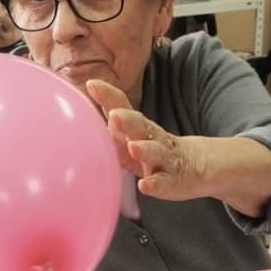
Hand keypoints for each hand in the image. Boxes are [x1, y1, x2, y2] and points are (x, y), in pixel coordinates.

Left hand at [86, 79, 207, 200]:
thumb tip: (75, 117)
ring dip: (144, 149)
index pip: (124, 106)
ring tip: (134, 147)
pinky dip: (154, 184)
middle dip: (128, 120)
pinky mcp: (171, 181)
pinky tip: (144, 185)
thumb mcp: (132, 136)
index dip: (109, 95)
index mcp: (139, 126)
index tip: (92, 85)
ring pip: (155, 152)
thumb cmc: (154, 150)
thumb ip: (109, 126)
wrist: (195, 165)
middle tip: (114, 114)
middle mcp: (152, 138)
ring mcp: (164, 159)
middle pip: (141, 126)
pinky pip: (163, 182)